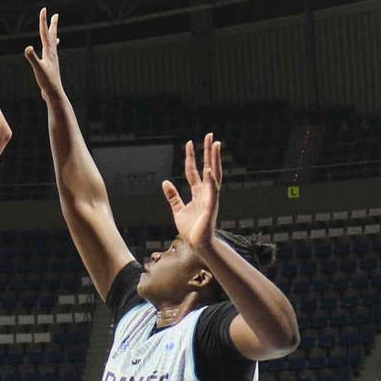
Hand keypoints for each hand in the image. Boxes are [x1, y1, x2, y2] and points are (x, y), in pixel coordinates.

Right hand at [23, 7, 63, 98]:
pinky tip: (49, 51)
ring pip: (53, 44)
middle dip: (52, 24)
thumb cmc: (47, 82)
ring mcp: (52, 60)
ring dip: (53, 35)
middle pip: (52, 36)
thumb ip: (32, 58)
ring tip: (54, 30)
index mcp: (49, 52)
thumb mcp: (38, 69)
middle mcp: (52, 54)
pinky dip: (51, 48)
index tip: (44, 9)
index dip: (43, 21)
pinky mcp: (51, 66)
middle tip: (56, 15)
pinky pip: (50, 53)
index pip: (45, 33)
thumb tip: (27, 47)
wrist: (54, 94)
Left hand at [162, 134, 221, 250]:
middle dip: (208, 152)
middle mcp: (206, 192)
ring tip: (215, 145)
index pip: (193, 171)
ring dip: (214, 159)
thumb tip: (165, 182)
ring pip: (213, 174)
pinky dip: (210, 180)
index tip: (189, 143)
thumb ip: (173, 197)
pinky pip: (212, 191)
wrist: (198, 245)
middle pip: (208, 167)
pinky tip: (208, 169)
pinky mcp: (211, 207)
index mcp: (198, 193)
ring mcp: (210, 198)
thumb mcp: (178, 210)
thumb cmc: (191, 230)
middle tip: (209, 135)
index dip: (191, 157)